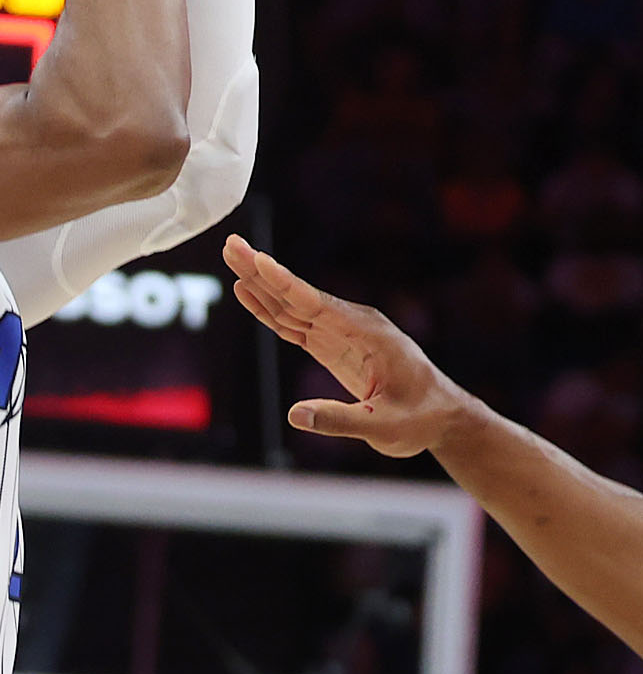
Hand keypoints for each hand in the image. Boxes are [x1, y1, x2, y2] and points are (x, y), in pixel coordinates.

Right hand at [223, 235, 468, 456]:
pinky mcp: (334, 346)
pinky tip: (251, 295)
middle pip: (298, 295)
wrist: (442, 416)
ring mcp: (342, 333)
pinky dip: (271, 310)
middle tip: (231, 246)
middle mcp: (352, 324)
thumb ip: (340, 420)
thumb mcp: (384, 427)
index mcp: (367, 334)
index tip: (258, 260)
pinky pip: (296, 324)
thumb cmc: (419, 419)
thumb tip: (295, 415)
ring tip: (233, 260)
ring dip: (262, 284)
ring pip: (293, 305)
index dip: (284, 284)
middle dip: (263, 271)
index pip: (316, 304)